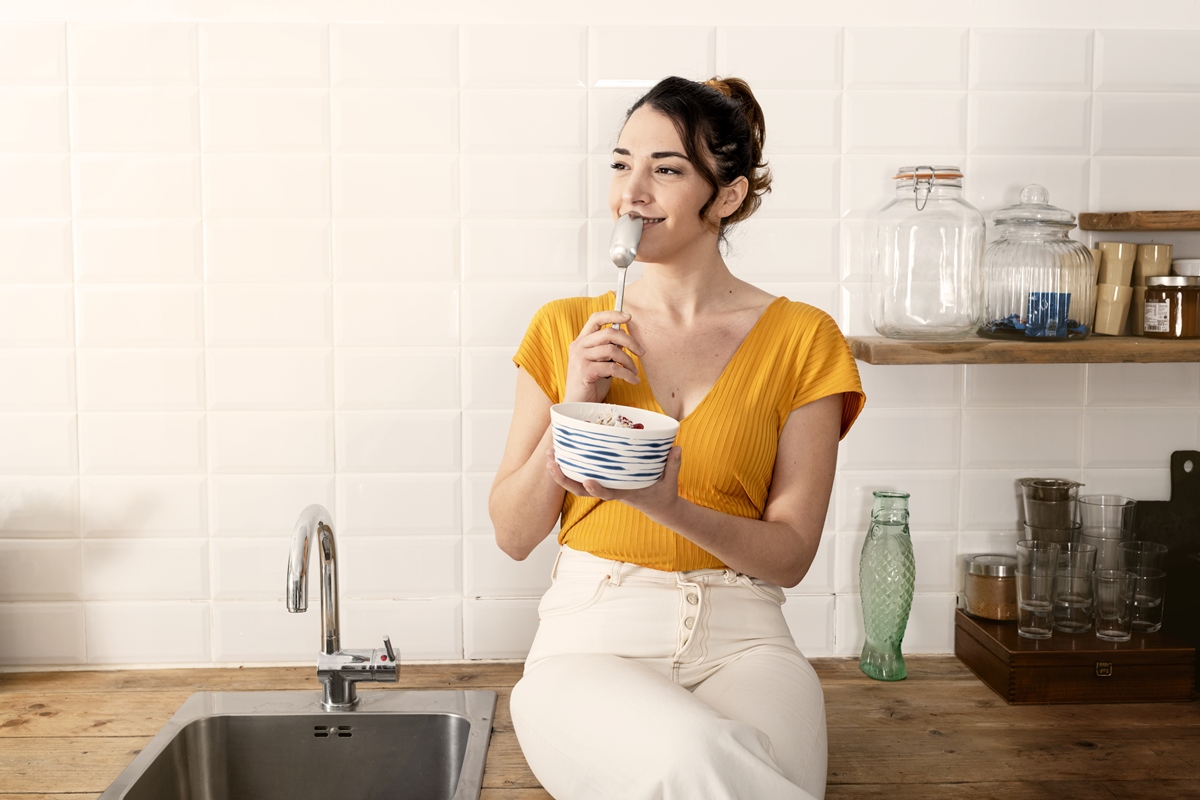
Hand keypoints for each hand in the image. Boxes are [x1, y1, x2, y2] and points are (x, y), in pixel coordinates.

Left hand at [546, 445, 682, 522]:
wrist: (658, 506)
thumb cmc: (663, 493)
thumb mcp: (671, 481)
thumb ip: (673, 465)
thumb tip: (676, 448)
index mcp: (625, 493)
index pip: (608, 493)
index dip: (597, 489)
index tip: (588, 481)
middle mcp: (610, 490)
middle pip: (581, 489)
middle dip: (564, 478)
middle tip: (550, 463)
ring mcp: (604, 485)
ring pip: (576, 483)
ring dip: (560, 471)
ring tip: (548, 455)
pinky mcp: (603, 479)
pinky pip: (582, 474)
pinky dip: (569, 466)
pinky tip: (559, 452)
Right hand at [563, 311, 644, 403]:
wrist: (577, 405)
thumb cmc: (590, 384)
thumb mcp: (601, 362)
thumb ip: (609, 349)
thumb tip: (625, 339)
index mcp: (581, 341)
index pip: (596, 318)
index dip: (613, 314)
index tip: (629, 317)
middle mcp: (578, 346)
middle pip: (609, 332)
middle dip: (630, 341)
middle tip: (641, 352)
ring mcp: (580, 358)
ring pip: (612, 350)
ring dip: (628, 361)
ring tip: (634, 372)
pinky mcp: (585, 371)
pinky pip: (612, 368)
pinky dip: (626, 374)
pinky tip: (633, 380)